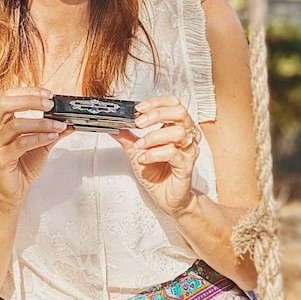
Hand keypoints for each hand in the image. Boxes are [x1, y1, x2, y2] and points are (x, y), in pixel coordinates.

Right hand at [0, 87, 68, 209]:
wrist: (14, 190)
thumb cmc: (22, 164)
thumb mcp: (40, 142)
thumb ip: (52, 129)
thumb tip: (69, 119)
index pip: (9, 97)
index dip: (28, 92)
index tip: (48, 94)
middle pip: (6, 105)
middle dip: (31, 101)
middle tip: (50, 104)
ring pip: (16, 125)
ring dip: (41, 123)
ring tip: (58, 125)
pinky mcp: (1, 158)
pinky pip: (21, 144)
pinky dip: (39, 138)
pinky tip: (51, 136)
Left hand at [110, 95, 200, 215]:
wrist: (165, 197)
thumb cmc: (156, 173)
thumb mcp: (135, 150)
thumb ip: (126, 136)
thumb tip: (113, 124)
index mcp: (175, 127)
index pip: (172, 104)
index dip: (156, 102)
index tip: (139, 108)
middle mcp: (185, 136)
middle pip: (179, 112)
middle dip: (156, 114)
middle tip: (139, 123)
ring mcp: (188, 150)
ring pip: (177, 132)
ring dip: (153, 137)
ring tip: (140, 145)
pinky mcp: (186, 165)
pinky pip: (173, 153)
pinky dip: (154, 154)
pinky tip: (144, 158)